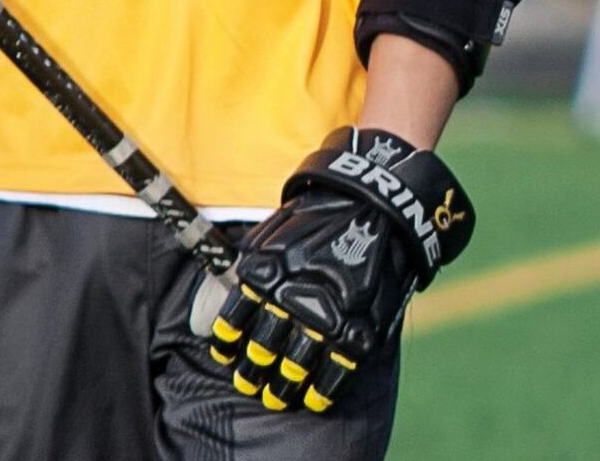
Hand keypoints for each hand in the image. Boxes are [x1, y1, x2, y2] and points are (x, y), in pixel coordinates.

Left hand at [204, 127, 473, 415]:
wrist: (374, 202)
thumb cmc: (317, 215)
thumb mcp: (273, 230)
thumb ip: (250, 265)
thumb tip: (225, 301)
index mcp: (265, 269)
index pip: (235, 319)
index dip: (228, 344)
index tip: (226, 357)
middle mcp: (291, 295)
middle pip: (263, 348)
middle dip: (254, 371)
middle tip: (249, 384)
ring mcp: (328, 314)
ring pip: (296, 365)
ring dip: (283, 386)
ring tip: (275, 397)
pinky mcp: (361, 327)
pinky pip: (336, 371)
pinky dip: (322, 391)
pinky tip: (313, 398)